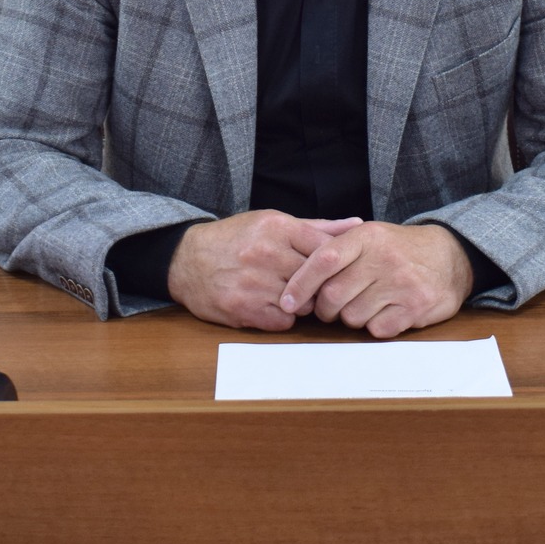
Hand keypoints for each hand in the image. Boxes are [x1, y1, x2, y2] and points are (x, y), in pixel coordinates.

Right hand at [168, 211, 363, 329]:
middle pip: (316, 279)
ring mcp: (254, 283)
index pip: (325, 249)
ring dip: (301, 303)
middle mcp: (266, 253)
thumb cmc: (235, 239)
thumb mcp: (273, 221)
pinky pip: (284, 322)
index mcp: (277, 227)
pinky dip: (283, 317)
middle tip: (313, 286)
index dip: (334, 264)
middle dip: (318, 286)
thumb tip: (357, 225)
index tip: (334, 270)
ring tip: (288, 293)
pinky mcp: (243, 309)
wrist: (187, 260)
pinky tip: (272, 305)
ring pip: (303, 304)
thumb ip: (318, 227)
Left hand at [277, 222, 472, 339]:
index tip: (287, 302)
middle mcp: (383, 258)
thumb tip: (292, 267)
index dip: (300, 284)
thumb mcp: (369, 235)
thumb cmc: (398, 249)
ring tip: (365, 304)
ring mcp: (401, 283)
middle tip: (329, 308)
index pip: (324, 260)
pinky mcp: (415, 307)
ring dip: (352, 317)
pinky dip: (375, 326)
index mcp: (366, 237)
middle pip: (333, 296)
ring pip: (353, 316)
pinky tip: (385, 312)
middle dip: (324, 309)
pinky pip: (377, 329)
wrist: (450, 256)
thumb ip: (335, 245)